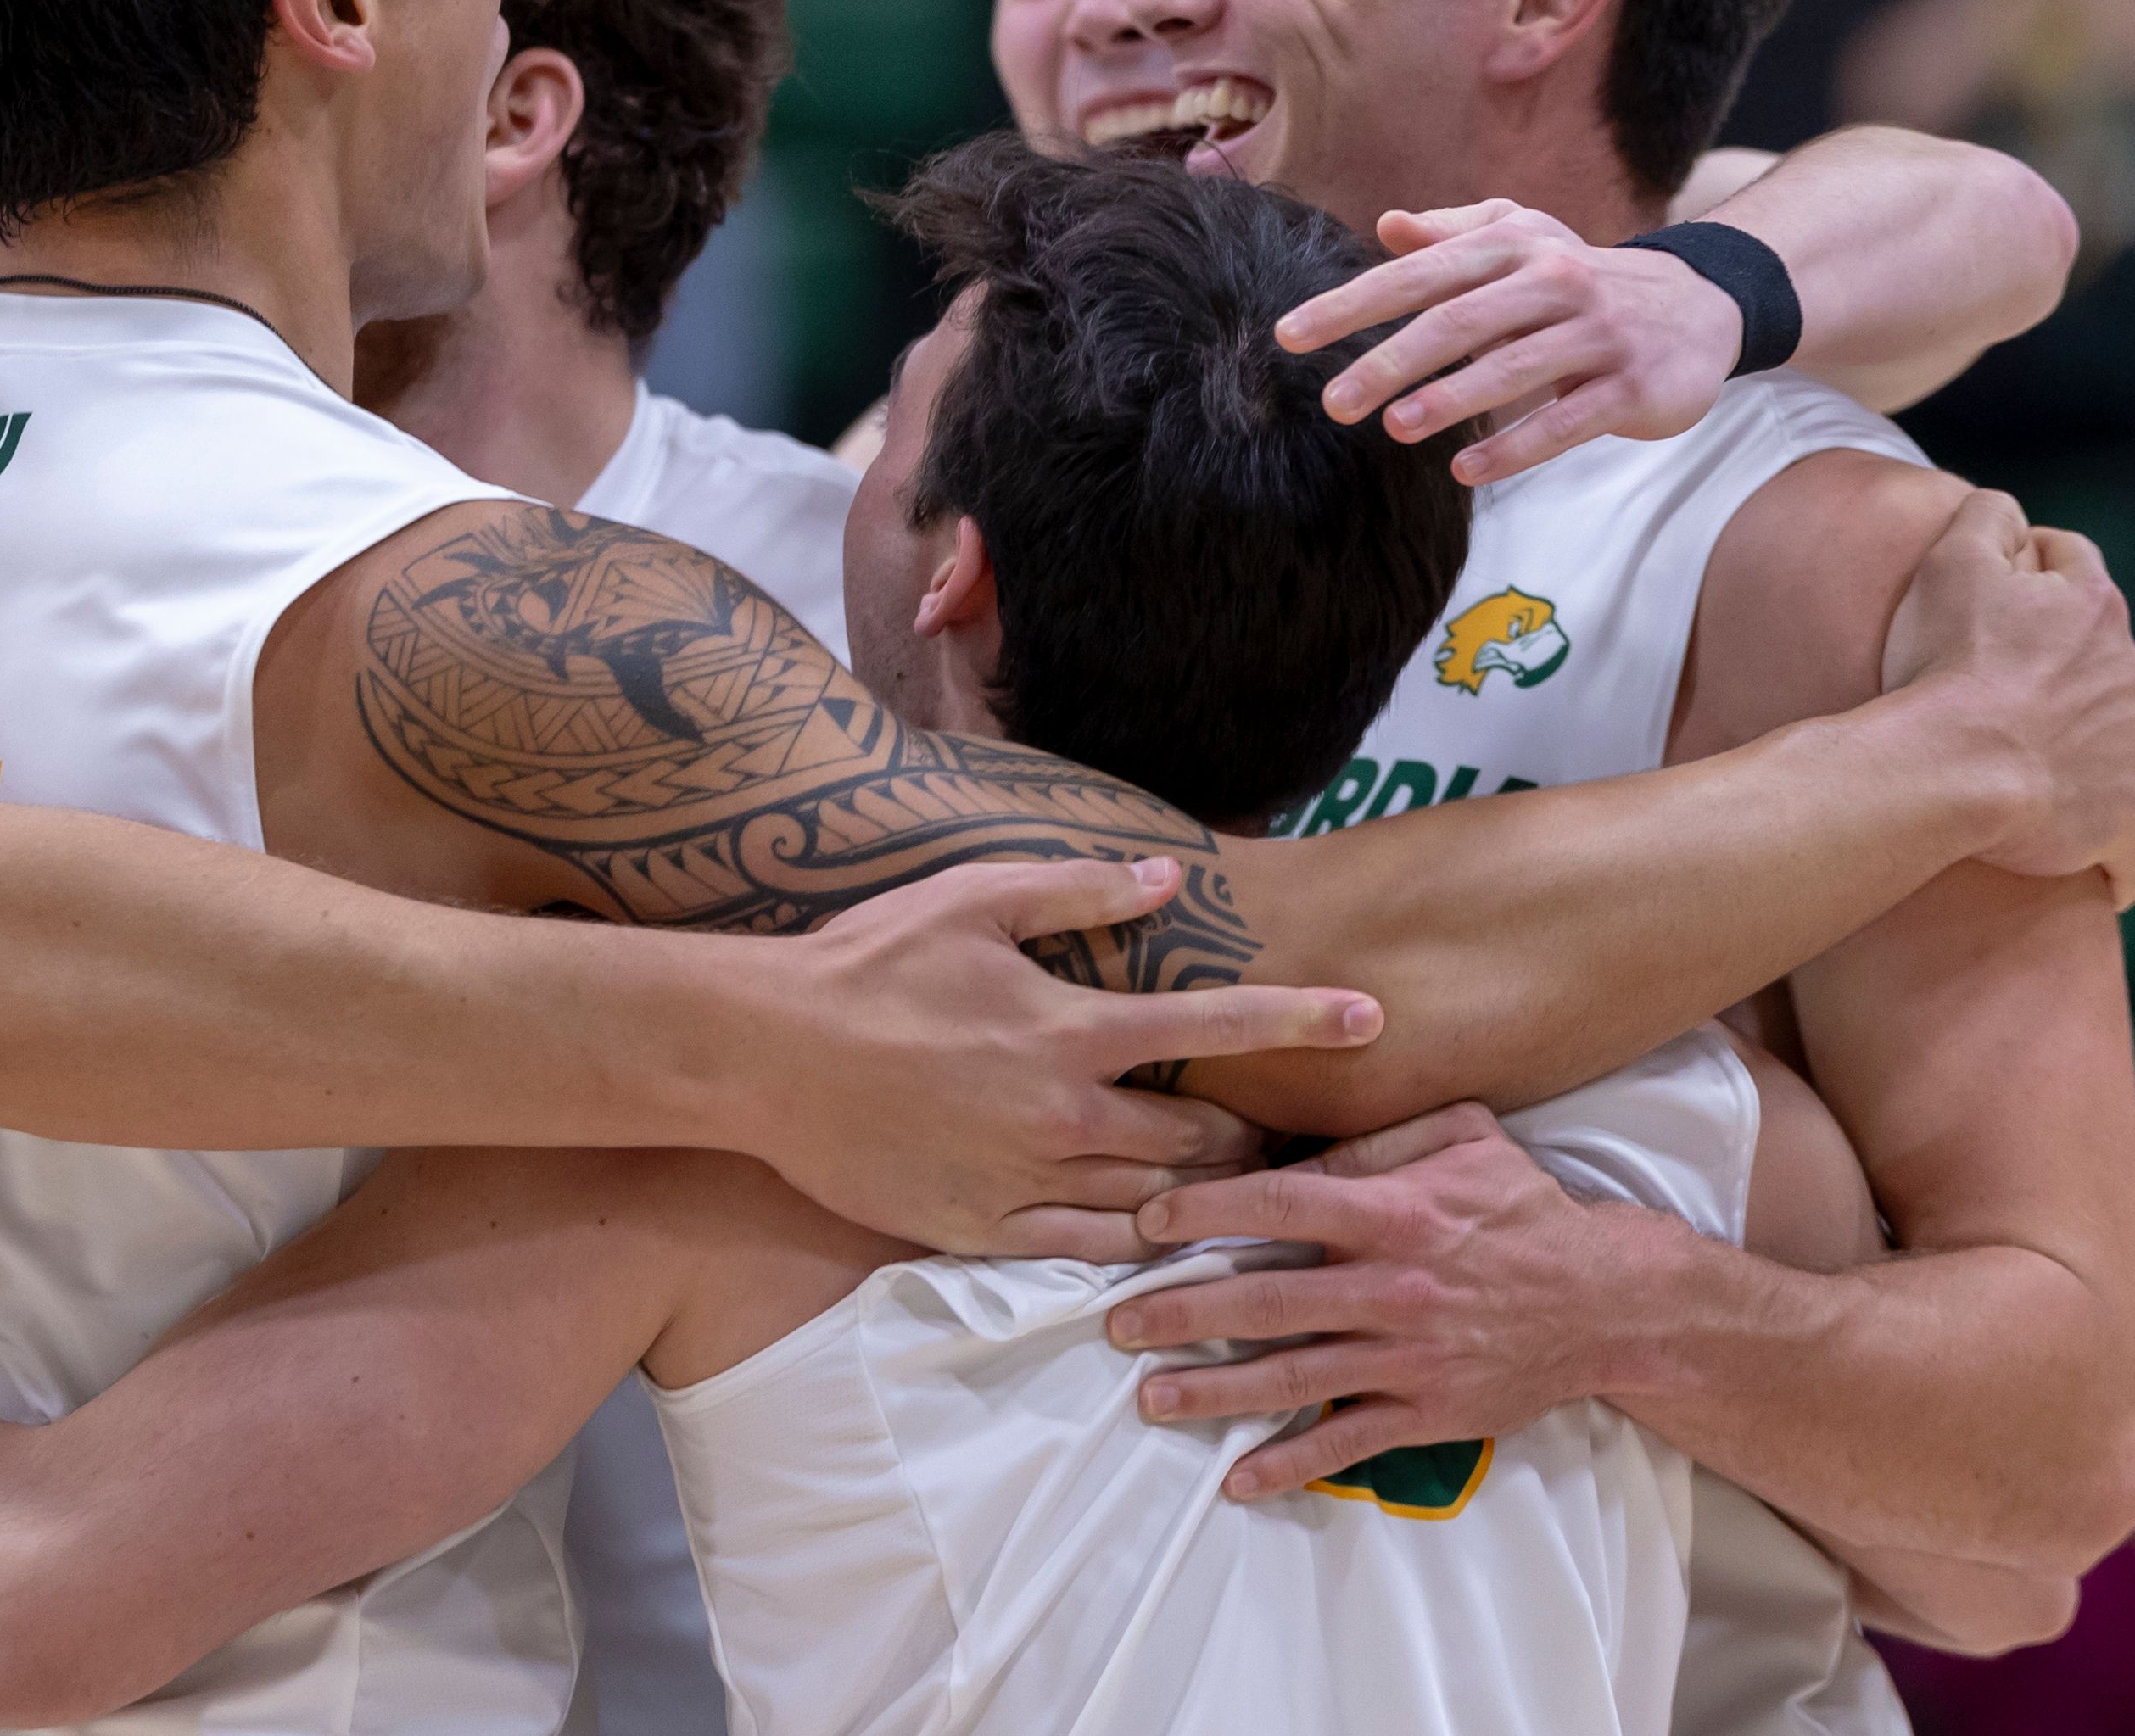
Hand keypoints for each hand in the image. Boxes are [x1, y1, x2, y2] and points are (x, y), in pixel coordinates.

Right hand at [759, 858, 1381, 1261]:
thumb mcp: (972, 899)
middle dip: (1251, 1137)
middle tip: (1271, 1131)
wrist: (762, 1053)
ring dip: (1204, 1201)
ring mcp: (1023, 1182)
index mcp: (1069, 1031)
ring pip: (1154, 1209)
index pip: (1214, 1030)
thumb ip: (1078, 893)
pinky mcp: (982, 1231)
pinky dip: (1133, 1245)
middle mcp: (1061, 1116)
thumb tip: (1167, 882)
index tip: (1372, 1020)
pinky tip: (1152, 1235)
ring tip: (1230, 1191)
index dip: (1302, 1020)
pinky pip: (1086, 1252)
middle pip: (1201, 1143)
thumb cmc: (866, 961)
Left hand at [1107, 1104, 1650, 1497]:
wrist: (1610, 1303)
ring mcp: (1408, 1357)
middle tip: (1117, 1323)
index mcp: (1393, 1214)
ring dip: (1214, 1391)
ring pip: (1293, 1377)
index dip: (1207, 1210)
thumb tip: (1296, 1149)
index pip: (1279, 1203)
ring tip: (1150, 1398)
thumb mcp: (1464, 1140)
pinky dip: (1291, 1465)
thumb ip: (1378, 1139)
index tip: (1148, 1222)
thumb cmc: (1526, 1210)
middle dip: (1183, 1312)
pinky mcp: (1428, 1412)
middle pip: (1266, 1300)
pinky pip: (1348, 1443)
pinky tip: (1238, 1479)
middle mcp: (1392, 1287)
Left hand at [1277, 202, 1742, 486]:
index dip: (1353, 303)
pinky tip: (1466, 469)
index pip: (1421, 274)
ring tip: (1394, 427)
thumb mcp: (1527, 241)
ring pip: (1514, 368)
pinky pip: (1567, 420)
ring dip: (1451, 400)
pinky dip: (1516, 447)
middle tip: (1333, 400)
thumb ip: (1453, 236)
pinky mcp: (1632, 386)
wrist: (1701, 307)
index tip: (1290, 335)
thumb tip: (1386, 225)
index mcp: (1515, 249)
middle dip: (1390, 360)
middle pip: (1459, 322)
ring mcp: (1598, 335)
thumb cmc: (1583, 280)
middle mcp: (1556, 283)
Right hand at [1882, 491, 2134, 901]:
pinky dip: (2111, 845)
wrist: (1960, 769)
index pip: (2071, 561)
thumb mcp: (1951, 560)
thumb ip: (1985, 516)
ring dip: (2076, 734)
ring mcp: (2132, 749)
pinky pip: (2127, 836)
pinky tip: (2095, 866)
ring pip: (2112, 730)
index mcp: (2094, 609)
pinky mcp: (2119, 814)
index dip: (2028, 561)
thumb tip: (2005, 511)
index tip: (1991, 582)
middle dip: (2055, 653)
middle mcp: (2128, 674)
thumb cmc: (1948, 665)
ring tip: (2013, 753)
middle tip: (1987, 670)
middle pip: (2095, 649)